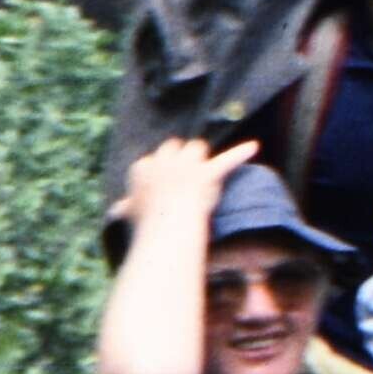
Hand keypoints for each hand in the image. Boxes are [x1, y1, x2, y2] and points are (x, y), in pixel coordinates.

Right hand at [118, 133, 236, 226]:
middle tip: (185, 176)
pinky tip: (254, 147)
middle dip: (179, 156)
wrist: (164, 227)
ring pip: (196, 147)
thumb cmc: (146, 224)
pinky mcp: (208, 172)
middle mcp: (163, 160)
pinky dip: (241, 153)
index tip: (163, 184)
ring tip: (204, 170)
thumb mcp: (131, 214)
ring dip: (200, 156)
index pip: (151, 160)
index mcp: (142, 168)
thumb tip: (117, 209)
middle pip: (173, 146)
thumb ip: (126, 208)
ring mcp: (186, 164)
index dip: (160, 172)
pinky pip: (228, 159)